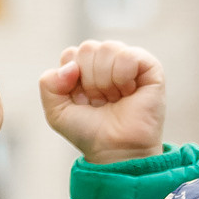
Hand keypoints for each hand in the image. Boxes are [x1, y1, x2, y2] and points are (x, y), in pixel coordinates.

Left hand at [39, 40, 164, 164]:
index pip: (71, 54)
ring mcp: (129, 63)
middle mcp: (107, 61)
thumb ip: (48, 83)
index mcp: (85, 68)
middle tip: (101, 101)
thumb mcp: (56, 112)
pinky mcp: (149, 68)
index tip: (83, 101)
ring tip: (115, 98)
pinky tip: (129, 92)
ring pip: (108, 48)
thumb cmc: (89, 133)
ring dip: (106, 81)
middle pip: (88, 48)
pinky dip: (123, 76)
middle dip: (89, 81)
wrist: (115, 150)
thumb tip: (71, 66)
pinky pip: (129, 55)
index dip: (72, 80)